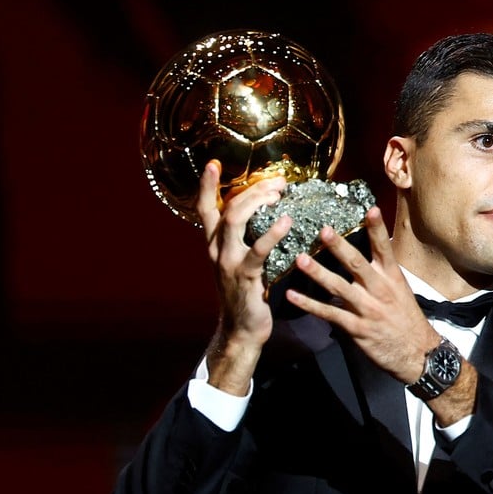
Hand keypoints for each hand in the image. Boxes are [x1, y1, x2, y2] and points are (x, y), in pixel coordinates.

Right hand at [196, 160, 291, 394]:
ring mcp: (228, 262)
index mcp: (215, 244)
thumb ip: (247, 241)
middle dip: (252, 189)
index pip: (206, 209)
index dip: (207, 186)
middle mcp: (216, 250)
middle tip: (277, 181)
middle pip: (228, 208)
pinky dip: (272, 233)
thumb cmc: (247, 294)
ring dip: (258, 202)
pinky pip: (258, 250)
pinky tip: (286, 222)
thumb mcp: (241, 263)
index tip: (213, 163)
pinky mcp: (244, 276)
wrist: (242, 330)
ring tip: (279, 193)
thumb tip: (271, 215)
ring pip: (236, 221)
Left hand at [285, 207, 440, 384]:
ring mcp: (368, 309)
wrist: (417, 353)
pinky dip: (309, 305)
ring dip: (318, 273)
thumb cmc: (407, 319)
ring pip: (339, 287)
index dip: (377, 228)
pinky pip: (330, 314)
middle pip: (357, 264)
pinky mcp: (357, 328)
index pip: (384, 248)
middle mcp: (380, 290)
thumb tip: (363, 256)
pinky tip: (292, 296)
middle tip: (323, 230)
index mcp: (392, 277)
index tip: (371, 209)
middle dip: (339, 246)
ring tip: (299, 259)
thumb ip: (380, 274)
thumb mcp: (400, 291)